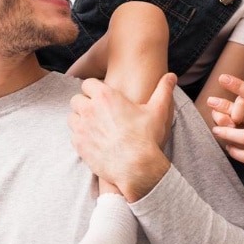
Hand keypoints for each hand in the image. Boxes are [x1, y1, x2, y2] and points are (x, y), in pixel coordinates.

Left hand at [68, 73, 175, 201]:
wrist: (136, 168)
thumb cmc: (146, 138)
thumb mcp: (157, 111)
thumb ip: (163, 90)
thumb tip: (172, 76)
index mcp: (105, 96)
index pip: (88, 83)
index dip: (94, 89)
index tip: (101, 96)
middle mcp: (90, 109)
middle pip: (77, 99)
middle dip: (85, 103)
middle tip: (97, 112)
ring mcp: (82, 127)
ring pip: (72, 116)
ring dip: (80, 119)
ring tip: (93, 125)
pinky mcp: (79, 144)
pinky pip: (72, 134)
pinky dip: (79, 135)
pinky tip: (92, 139)